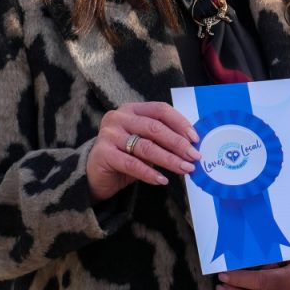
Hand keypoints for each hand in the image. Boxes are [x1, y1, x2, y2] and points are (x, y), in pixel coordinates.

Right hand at [86, 102, 200, 202]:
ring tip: (185, 169)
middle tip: (195, 156)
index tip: (195, 139)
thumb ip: (162, 138)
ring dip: (169, 159)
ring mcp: (109, 134)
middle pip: (155, 128)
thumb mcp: (144, 142)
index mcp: (132, 109)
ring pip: (146, 146)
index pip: (160, 110)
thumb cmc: (125, 156)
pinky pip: (132, 164)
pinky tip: (163, 180)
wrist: (94, 174)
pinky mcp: (103, 154)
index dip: (180, 123)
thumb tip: (192, 146)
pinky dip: (149, 173)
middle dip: (178, 143)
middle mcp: (119, 118)